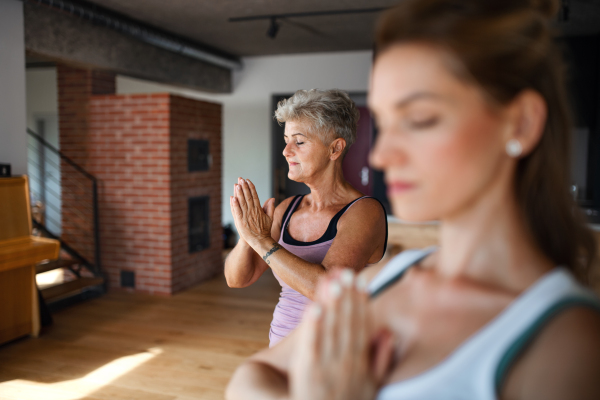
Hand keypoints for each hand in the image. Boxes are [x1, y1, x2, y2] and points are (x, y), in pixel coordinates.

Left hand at [230, 177, 274, 248]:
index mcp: (259, 209)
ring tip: (236, 184)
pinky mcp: (240, 222)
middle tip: (240, 179)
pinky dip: (234, 205)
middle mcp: (252, 211)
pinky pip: (237, 212)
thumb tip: (272, 198)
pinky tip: (232, 198)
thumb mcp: (270, 218)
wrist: (260, 241)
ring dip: (239, 193)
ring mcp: (246, 216)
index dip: (251, 187)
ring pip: (242, 202)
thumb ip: (270, 208)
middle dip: (244, 187)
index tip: (248, 180)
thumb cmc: (265, 230)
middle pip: (247, 197)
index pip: (255, 195)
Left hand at [289, 269, 394, 399]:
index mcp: (361, 362)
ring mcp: (327, 365)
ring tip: (333, 280)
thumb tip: (387, 331)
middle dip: (347, 296)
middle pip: (346, 323)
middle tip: (347, 272)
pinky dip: (313, 325)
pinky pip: (311, 343)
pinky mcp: (308, 370)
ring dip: (331, 303)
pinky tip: (313, 306)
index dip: (360, 303)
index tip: (360, 281)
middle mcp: (345, 361)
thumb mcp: (372, 386)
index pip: (361, 326)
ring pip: (330, 328)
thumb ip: (381, 359)